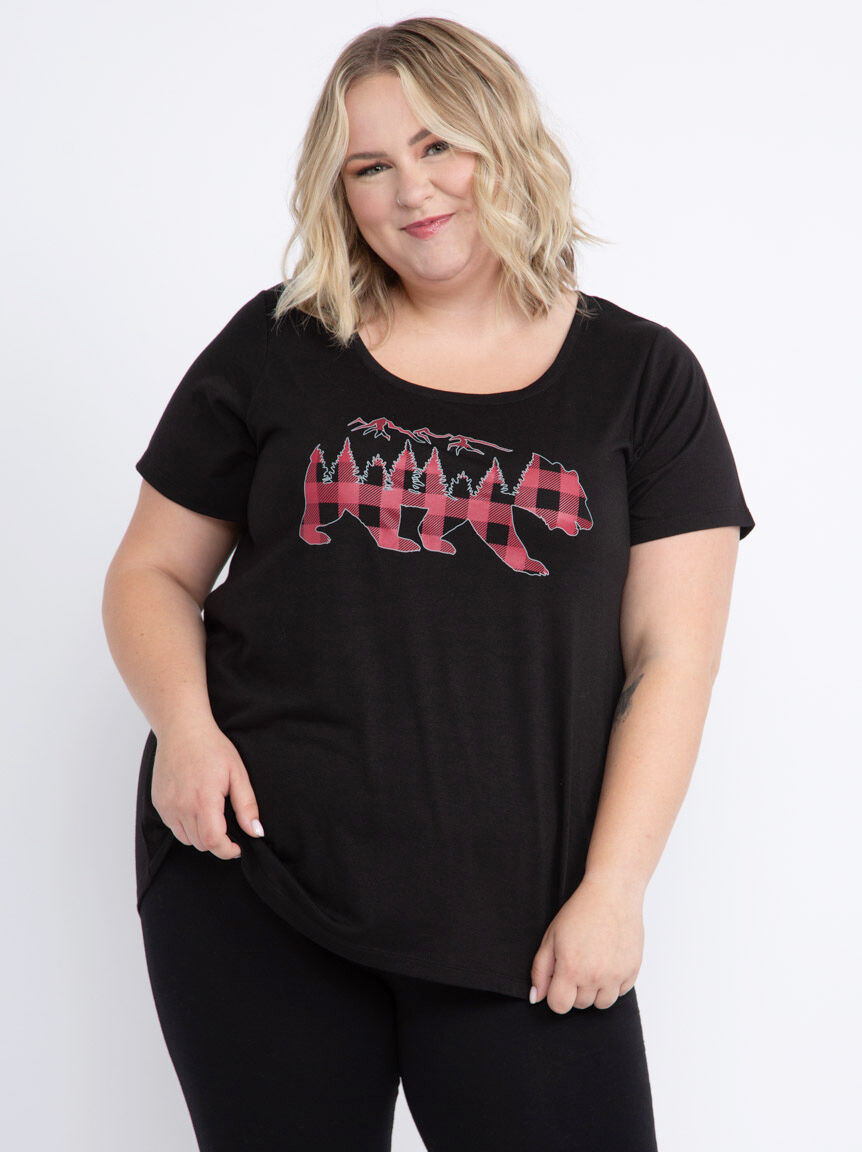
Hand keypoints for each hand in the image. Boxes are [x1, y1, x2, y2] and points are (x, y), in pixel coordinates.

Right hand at [151, 716, 264, 859]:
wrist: (182, 729)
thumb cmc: (212, 748)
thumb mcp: (237, 773)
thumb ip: (246, 806)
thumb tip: (256, 832)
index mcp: (204, 800)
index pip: (214, 842)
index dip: (228, 851)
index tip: (238, 847)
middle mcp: (181, 807)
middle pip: (201, 844)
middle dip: (217, 842)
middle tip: (228, 827)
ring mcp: (167, 806)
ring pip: (186, 839)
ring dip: (201, 836)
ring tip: (212, 816)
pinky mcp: (159, 803)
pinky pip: (173, 826)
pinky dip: (186, 826)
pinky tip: (195, 808)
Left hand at [530, 874, 644, 1012]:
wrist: (612, 894)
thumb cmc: (580, 912)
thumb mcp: (551, 937)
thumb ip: (541, 970)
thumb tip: (537, 997)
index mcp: (571, 969)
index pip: (559, 1006)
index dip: (555, 994)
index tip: (558, 980)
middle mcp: (594, 976)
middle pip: (580, 1005)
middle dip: (575, 990)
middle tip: (577, 963)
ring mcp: (616, 975)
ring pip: (602, 1003)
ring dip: (595, 991)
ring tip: (593, 965)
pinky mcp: (633, 970)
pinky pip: (621, 992)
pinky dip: (614, 983)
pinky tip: (608, 961)